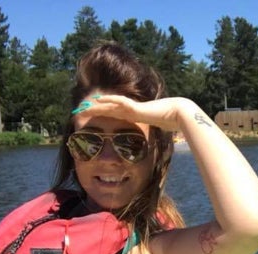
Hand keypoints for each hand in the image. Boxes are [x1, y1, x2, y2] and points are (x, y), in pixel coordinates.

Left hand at [73, 95, 198, 132]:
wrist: (178, 115)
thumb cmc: (171, 123)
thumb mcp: (158, 132)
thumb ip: (152, 137)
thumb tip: (154, 150)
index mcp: (134, 116)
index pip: (114, 115)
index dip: (101, 115)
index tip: (90, 118)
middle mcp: (131, 110)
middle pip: (107, 109)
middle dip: (93, 111)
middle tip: (79, 112)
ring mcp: (133, 107)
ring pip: (110, 105)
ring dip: (96, 106)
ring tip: (83, 107)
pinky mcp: (136, 107)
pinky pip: (119, 102)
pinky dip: (109, 100)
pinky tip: (99, 100)